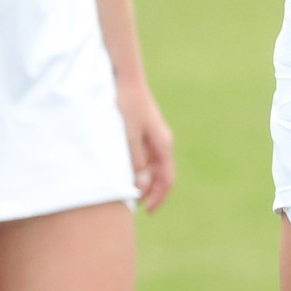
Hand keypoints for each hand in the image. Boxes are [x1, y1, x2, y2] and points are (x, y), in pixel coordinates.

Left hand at [116, 74, 175, 212]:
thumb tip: (142, 185)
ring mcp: (153, 136)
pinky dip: (138, 169)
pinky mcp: (143, 132)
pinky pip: (145, 157)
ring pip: (152, 167)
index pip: (166, 178)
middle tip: (132, 206)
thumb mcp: (128, 136)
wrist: (124, 79)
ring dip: (142, 181)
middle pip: (161, 175)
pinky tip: (124, 172)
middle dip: (149, 192)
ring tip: (126, 191)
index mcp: (163, 144)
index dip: (158, 197)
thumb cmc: (126, 105)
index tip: (146, 211)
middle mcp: (161, 142)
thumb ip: (135, 161)